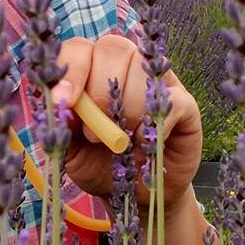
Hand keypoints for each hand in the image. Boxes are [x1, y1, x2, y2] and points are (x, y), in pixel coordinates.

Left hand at [51, 34, 202, 208]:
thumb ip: (62, 124)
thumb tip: (59, 104)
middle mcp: (124, 67)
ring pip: (142, 68)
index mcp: (91, 71)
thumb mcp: (71, 150)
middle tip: (93, 135)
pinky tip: (144, 143)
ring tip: (121, 143)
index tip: (63, 100)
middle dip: (98, 91)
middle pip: (112, 47)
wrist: (134, 196)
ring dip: (127, 108)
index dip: (70, 69)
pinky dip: (155, 123)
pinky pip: (173, 99)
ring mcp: (157, 81)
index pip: (79, 48)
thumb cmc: (100, 166)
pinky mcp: (185, 103)